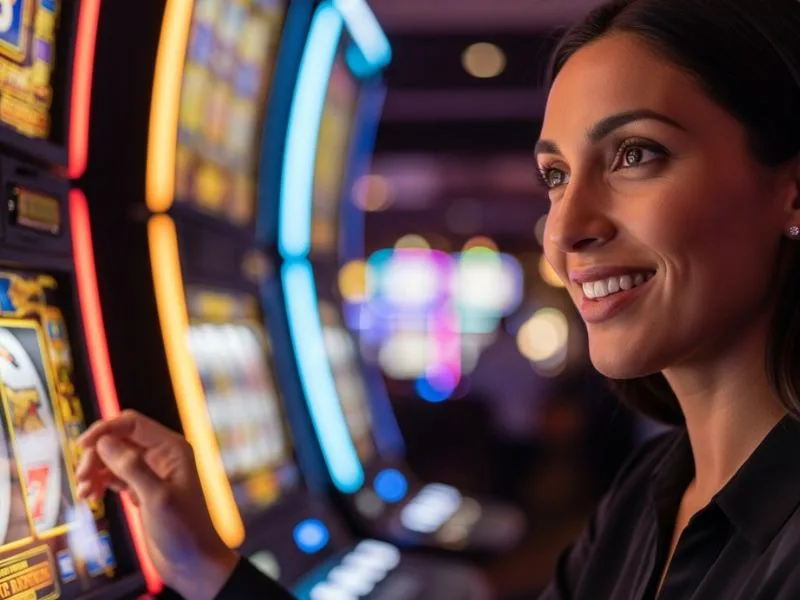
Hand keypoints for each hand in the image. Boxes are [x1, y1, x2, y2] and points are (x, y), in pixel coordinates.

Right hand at [76, 410, 238, 599]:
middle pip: (119, 439)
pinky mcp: (141, 488)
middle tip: (82, 476)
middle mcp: (162, 455)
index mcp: (172, 448)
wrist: (192, 561)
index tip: (82, 445)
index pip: (132, 423)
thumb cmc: (184, 529)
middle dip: (97, 454)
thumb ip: (131, 467)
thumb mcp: (156, 497)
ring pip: (113, 457)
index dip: (105, 429)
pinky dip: (100, 481)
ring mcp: (150, 471)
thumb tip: (105, 441)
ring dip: (95, 469)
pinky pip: (114, 475)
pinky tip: (90, 495)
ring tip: (85, 491)